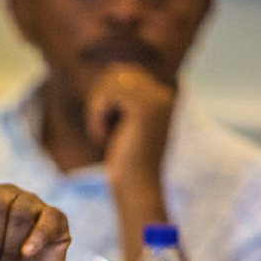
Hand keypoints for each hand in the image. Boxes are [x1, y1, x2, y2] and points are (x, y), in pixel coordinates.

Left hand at [84, 63, 174, 211]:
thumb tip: (112, 70)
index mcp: (162, 97)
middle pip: (116, 71)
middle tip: (103, 130)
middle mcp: (164, 94)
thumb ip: (122, 97)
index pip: (124, 73)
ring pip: (110, 80)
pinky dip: (96, 116)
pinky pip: (107, 94)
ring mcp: (157, 99)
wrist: (136, 190)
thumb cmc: (125, 164)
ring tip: (105, 134)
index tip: (110, 127)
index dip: (105, 97)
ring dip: (97, 108)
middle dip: (99, 98)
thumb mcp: (122, 123)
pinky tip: (104, 138)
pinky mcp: (146, 107)